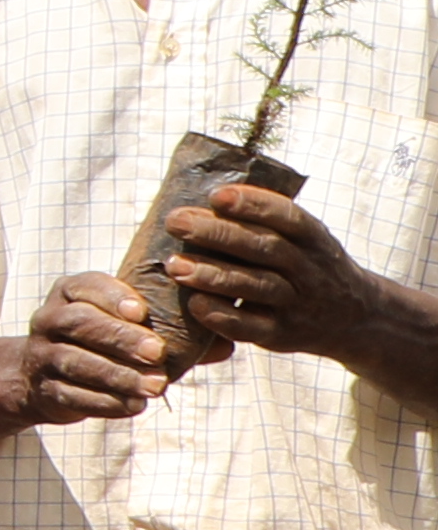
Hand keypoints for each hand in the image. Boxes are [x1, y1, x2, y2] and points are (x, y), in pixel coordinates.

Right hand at [0, 302, 161, 448]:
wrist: (35, 374)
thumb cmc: (94, 338)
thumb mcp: (109, 315)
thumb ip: (145, 317)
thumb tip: (200, 330)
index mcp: (65, 294)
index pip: (84, 287)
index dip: (112, 297)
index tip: (140, 312)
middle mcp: (47, 322)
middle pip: (79, 324)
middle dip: (120, 337)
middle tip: (157, 351)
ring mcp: (41, 358)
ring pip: (76, 363)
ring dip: (117, 375)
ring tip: (154, 386)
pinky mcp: (44, 391)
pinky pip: (72, 396)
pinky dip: (106, 403)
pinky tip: (134, 406)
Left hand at [155, 179, 437, 385]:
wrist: (356, 318)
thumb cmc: (308, 266)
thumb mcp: (304, 239)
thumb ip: (266, 222)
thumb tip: (202, 197)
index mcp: (313, 238)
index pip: (287, 217)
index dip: (253, 204)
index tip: (216, 195)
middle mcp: (309, 270)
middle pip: (264, 248)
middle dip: (217, 234)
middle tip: (175, 222)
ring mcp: (297, 304)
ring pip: (255, 286)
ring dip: (212, 275)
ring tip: (174, 264)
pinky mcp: (282, 334)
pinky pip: (250, 326)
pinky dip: (221, 316)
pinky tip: (194, 303)